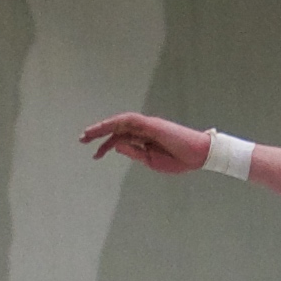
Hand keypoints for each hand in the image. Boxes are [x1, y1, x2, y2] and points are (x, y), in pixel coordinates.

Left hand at [78, 112, 219, 175]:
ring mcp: (148, 126)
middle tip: (82, 139)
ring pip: (120, 122)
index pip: (120, 139)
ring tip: (88, 134)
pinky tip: (106, 126)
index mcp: (143, 140)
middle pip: (116, 128)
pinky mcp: (152, 125)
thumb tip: (115, 146)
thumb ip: (133, 152)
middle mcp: (143, 130)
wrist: (198, 156)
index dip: (105, 146)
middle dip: (98, 133)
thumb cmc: (178, 160)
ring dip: (104, 126)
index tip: (95, 156)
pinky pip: (131, 120)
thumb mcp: (150, 160)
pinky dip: (117, 122)